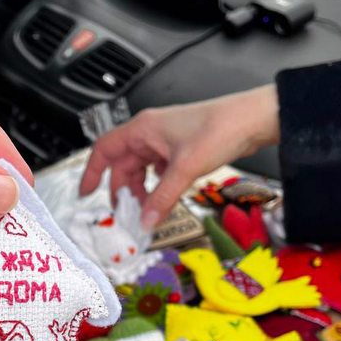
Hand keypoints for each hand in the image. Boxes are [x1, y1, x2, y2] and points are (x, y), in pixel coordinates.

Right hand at [79, 85, 278, 229]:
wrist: (254, 119)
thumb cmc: (221, 127)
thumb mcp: (185, 168)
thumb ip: (162, 198)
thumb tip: (145, 221)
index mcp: (143, 129)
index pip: (104, 150)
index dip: (92, 172)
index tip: (86, 193)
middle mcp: (150, 133)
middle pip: (123, 166)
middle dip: (123, 191)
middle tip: (127, 214)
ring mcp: (165, 142)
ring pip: (141, 171)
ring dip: (142, 192)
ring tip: (148, 211)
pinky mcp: (180, 150)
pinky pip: (158, 172)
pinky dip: (157, 188)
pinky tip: (164, 199)